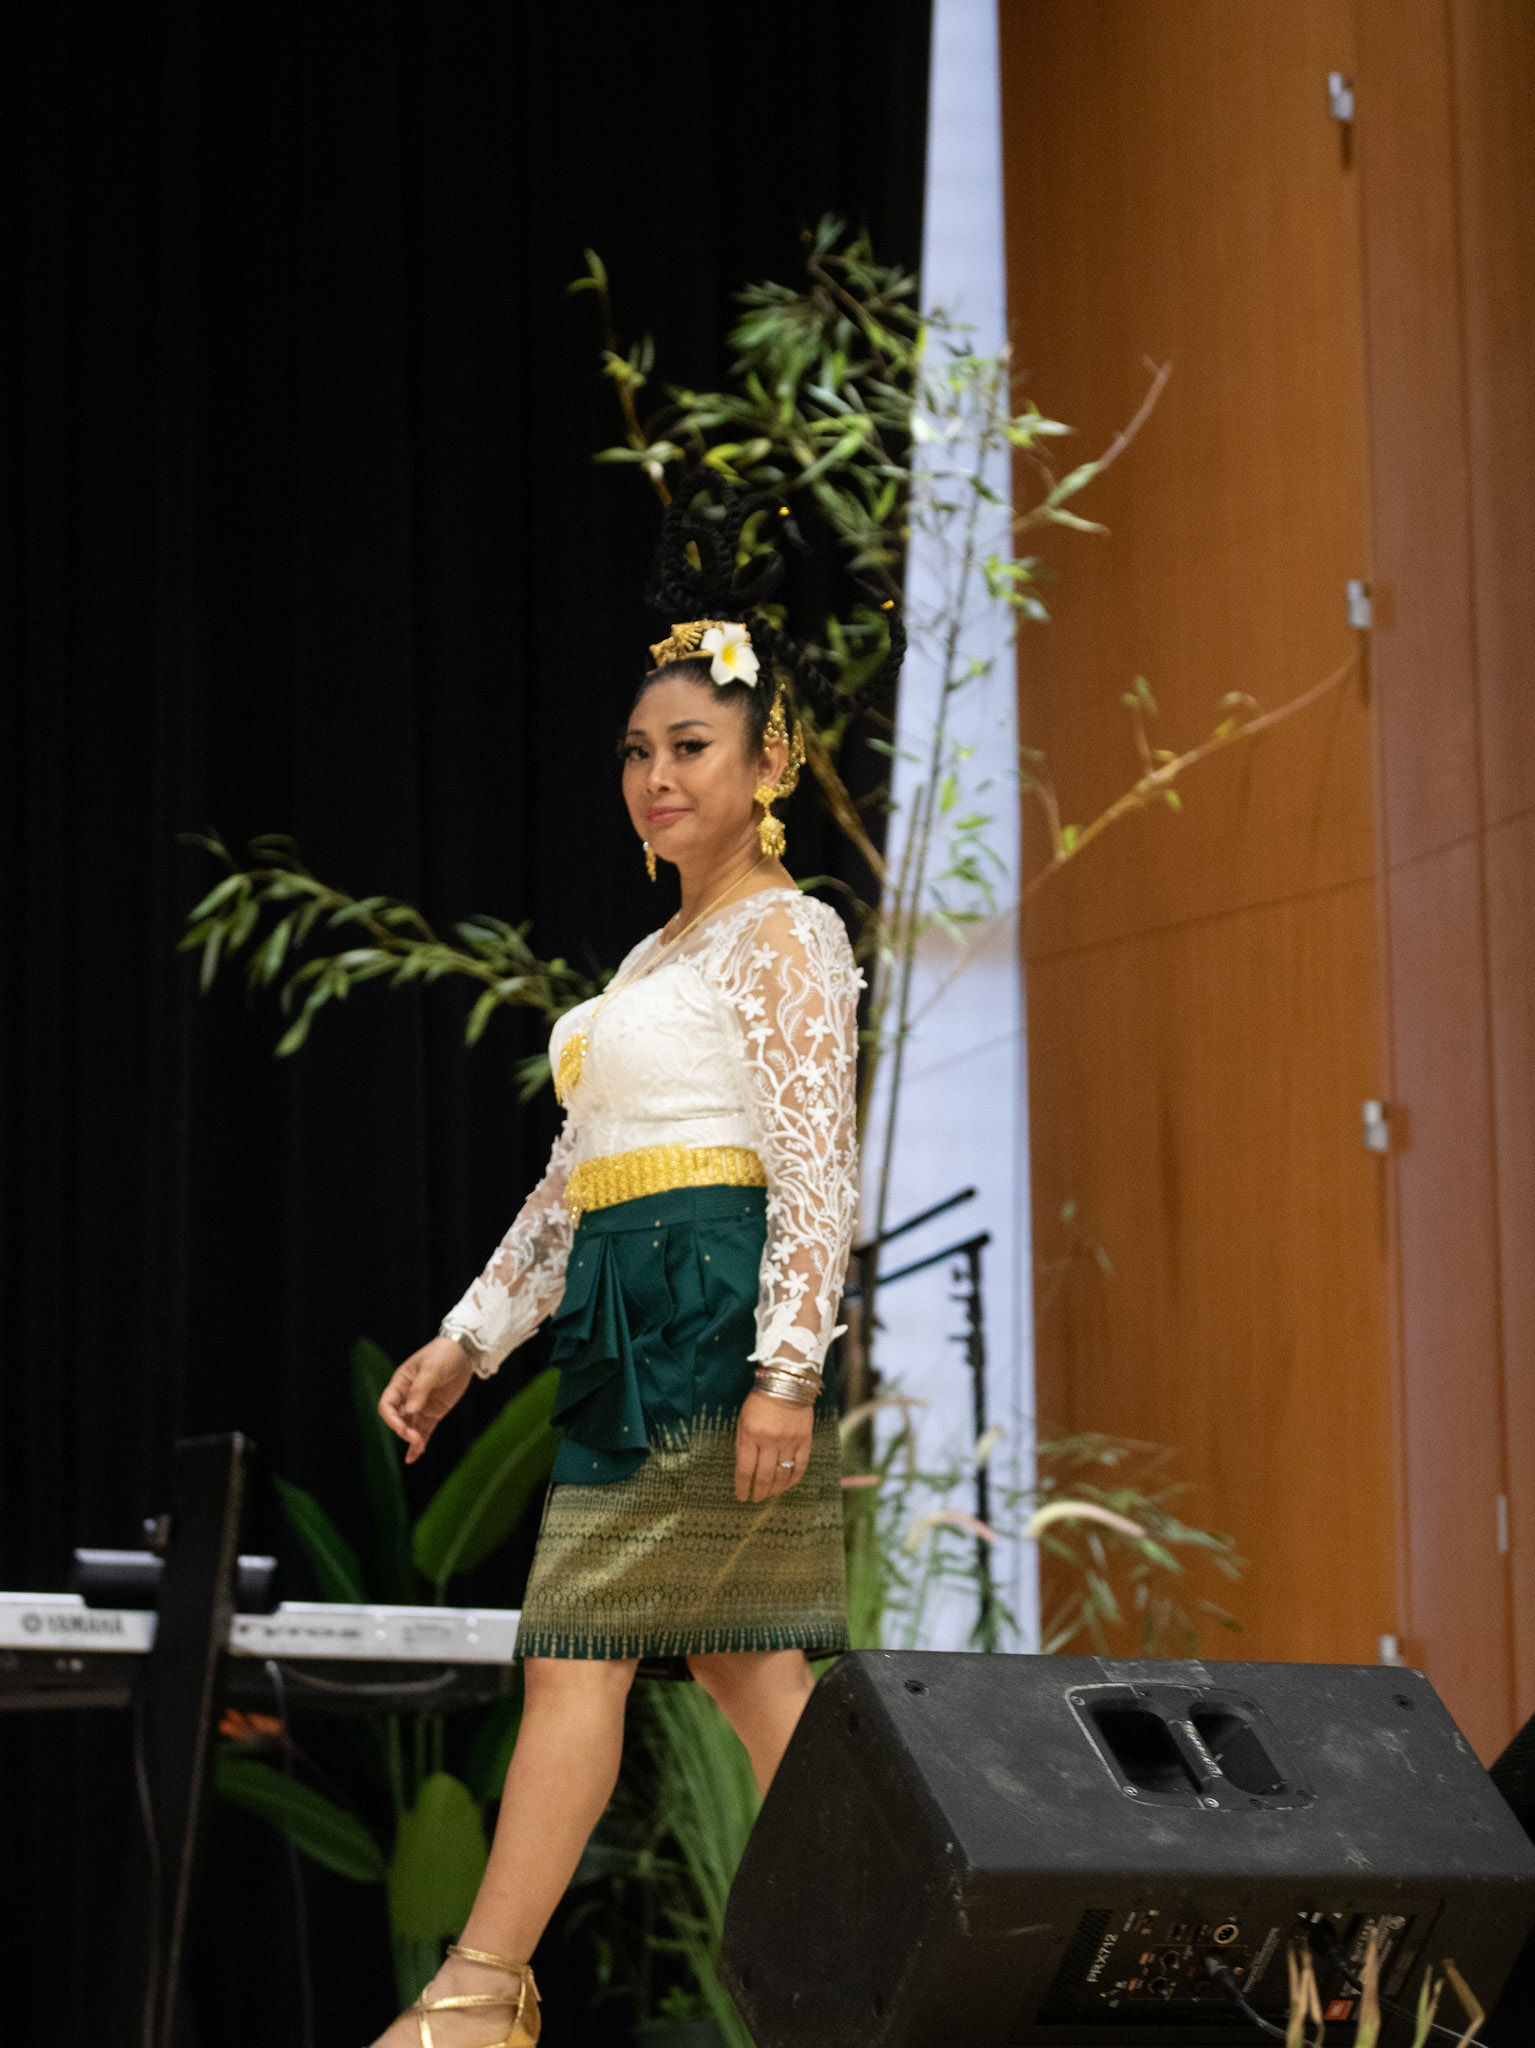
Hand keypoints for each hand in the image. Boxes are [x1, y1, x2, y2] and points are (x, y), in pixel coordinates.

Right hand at [378, 1336, 473, 1462]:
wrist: (464, 1351)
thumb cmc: (444, 1354)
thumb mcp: (432, 1368)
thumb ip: (420, 1389)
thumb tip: (410, 1410)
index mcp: (400, 1383)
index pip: (387, 1405)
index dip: (391, 1418)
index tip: (402, 1427)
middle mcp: (407, 1396)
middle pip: (398, 1419)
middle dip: (404, 1431)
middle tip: (416, 1439)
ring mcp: (421, 1405)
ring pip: (410, 1427)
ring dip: (412, 1440)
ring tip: (418, 1449)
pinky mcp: (434, 1412)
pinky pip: (424, 1430)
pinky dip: (419, 1442)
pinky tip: (415, 1456)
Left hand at [734, 1389, 813, 1502]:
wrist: (787, 1383)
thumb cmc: (759, 1402)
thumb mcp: (743, 1420)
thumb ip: (743, 1444)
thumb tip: (744, 1470)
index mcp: (751, 1435)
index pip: (745, 1469)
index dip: (742, 1487)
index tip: (741, 1497)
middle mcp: (770, 1441)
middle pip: (764, 1476)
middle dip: (758, 1492)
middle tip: (755, 1499)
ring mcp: (789, 1442)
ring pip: (781, 1475)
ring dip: (774, 1489)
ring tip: (768, 1494)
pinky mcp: (805, 1441)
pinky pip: (800, 1467)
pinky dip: (792, 1480)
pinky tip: (786, 1486)